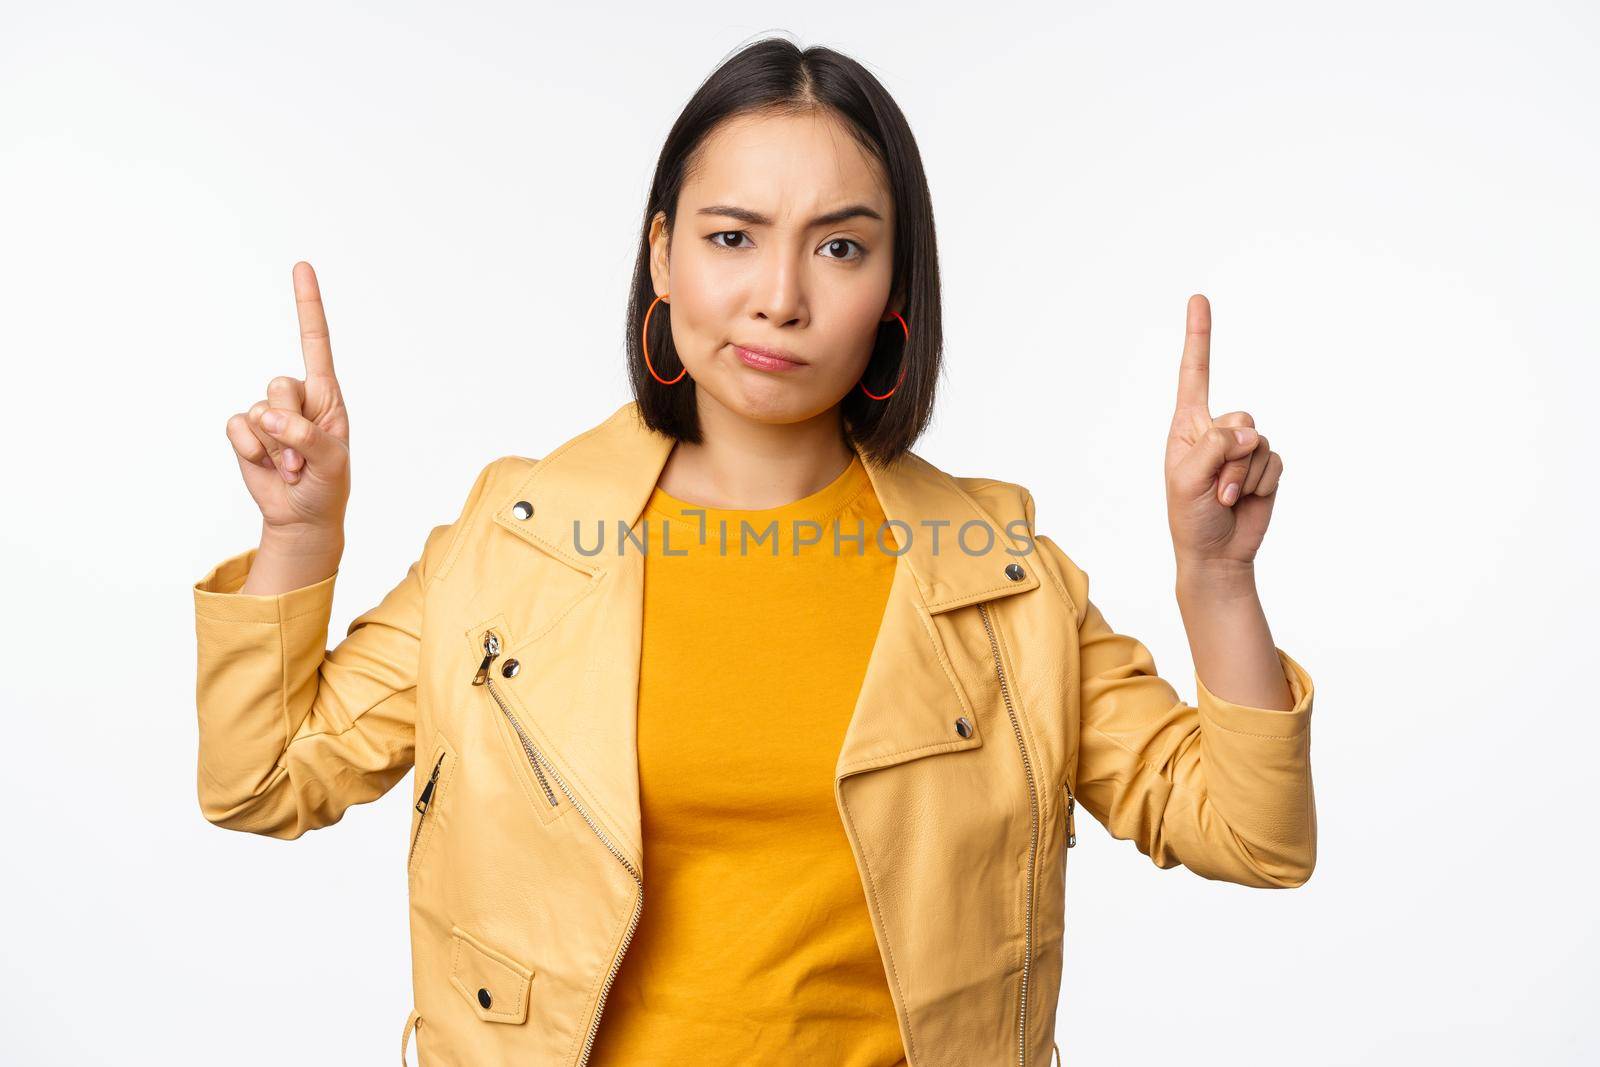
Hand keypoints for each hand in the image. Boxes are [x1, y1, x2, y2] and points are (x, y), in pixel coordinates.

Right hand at [225, 262, 351, 538]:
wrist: (302, 516)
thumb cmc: (327, 485)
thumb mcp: (332, 463)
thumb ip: (308, 437)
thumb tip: (270, 415)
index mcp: (326, 395)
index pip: (315, 342)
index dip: (307, 305)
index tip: (302, 266)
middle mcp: (297, 397)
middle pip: (279, 385)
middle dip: (290, 427)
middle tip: (305, 460)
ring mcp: (268, 413)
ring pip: (257, 409)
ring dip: (274, 447)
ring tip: (291, 468)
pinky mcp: (245, 431)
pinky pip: (236, 427)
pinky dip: (251, 451)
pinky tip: (267, 466)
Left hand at [1164, 294, 1283, 570]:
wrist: (1217, 554)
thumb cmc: (1189, 518)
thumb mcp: (1187, 480)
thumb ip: (1213, 447)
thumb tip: (1248, 432)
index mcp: (1187, 426)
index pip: (1195, 374)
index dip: (1199, 336)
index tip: (1198, 298)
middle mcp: (1216, 431)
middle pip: (1241, 418)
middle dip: (1231, 458)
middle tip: (1213, 490)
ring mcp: (1243, 449)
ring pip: (1260, 443)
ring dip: (1244, 476)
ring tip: (1224, 498)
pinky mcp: (1265, 466)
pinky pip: (1276, 462)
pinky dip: (1261, 485)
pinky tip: (1244, 501)